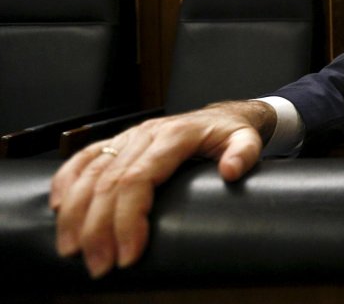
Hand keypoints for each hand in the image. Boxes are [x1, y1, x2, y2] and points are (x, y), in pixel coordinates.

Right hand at [49, 101, 275, 278]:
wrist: (220, 116)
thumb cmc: (229, 133)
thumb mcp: (247, 139)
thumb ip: (244, 153)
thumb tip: (231, 171)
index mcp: (173, 137)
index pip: (138, 179)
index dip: (128, 219)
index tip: (128, 255)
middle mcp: (144, 135)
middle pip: (108, 183)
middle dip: (99, 229)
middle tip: (99, 266)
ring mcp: (127, 137)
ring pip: (89, 173)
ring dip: (75, 214)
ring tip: (72, 250)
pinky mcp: (117, 142)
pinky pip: (83, 158)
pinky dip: (64, 182)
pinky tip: (57, 209)